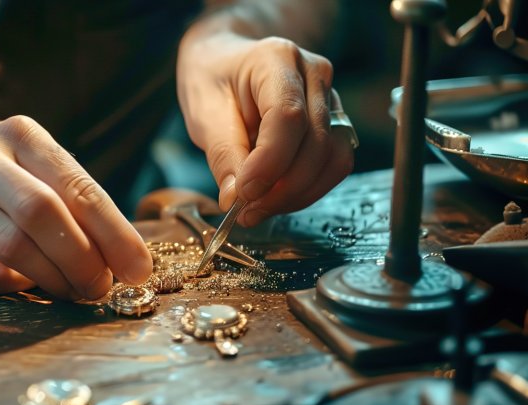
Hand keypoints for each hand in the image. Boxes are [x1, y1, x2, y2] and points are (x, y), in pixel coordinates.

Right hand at [0, 115, 151, 299]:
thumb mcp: (23, 160)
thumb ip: (66, 194)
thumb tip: (121, 253)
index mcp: (19, 135)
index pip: (77, 187)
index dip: (114, 234)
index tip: (137, 268)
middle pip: (45, 215)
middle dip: (83, 260)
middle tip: (100, 288)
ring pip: (14, 247)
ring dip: (54, 279)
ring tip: (72, 292)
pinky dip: (13, 285)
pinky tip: (24, 284)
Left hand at [177, 32, 353, 225]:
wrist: (224, 60)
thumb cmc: (212, 78)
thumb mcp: (203, 112)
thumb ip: (223, 153)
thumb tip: (236, 198)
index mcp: (276, 59)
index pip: (288, 116)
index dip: (269, 162)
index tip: (243, 193)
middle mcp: (313, 75)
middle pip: (316, 142)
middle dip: (282, 188)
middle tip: (245, 212)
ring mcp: (329, 98)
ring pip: (332, 159)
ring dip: (297, 194)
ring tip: (258, 209)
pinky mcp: (333, 122)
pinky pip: (331, 164)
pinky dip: (306, 189)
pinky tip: (275, 197)